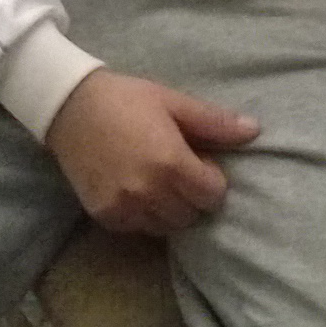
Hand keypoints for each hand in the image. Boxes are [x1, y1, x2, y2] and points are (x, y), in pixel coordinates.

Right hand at [44, 68, 259, 235]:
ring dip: (170, 209)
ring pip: (166, 227)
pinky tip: (136, 188)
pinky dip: (144, 214)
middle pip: (191, 215)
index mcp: (170, 162)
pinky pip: (138, 228)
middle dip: (193, 196)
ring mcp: (124, 207)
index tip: (200, 161)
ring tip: (158, 180)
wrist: (70, 106)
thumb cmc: (127, 98)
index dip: (212, 179)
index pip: (213, 196)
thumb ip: (214, 122)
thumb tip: (255, 130)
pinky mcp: (104, 216)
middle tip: (179, 170)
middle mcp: (148, 191)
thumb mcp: (173, 102)